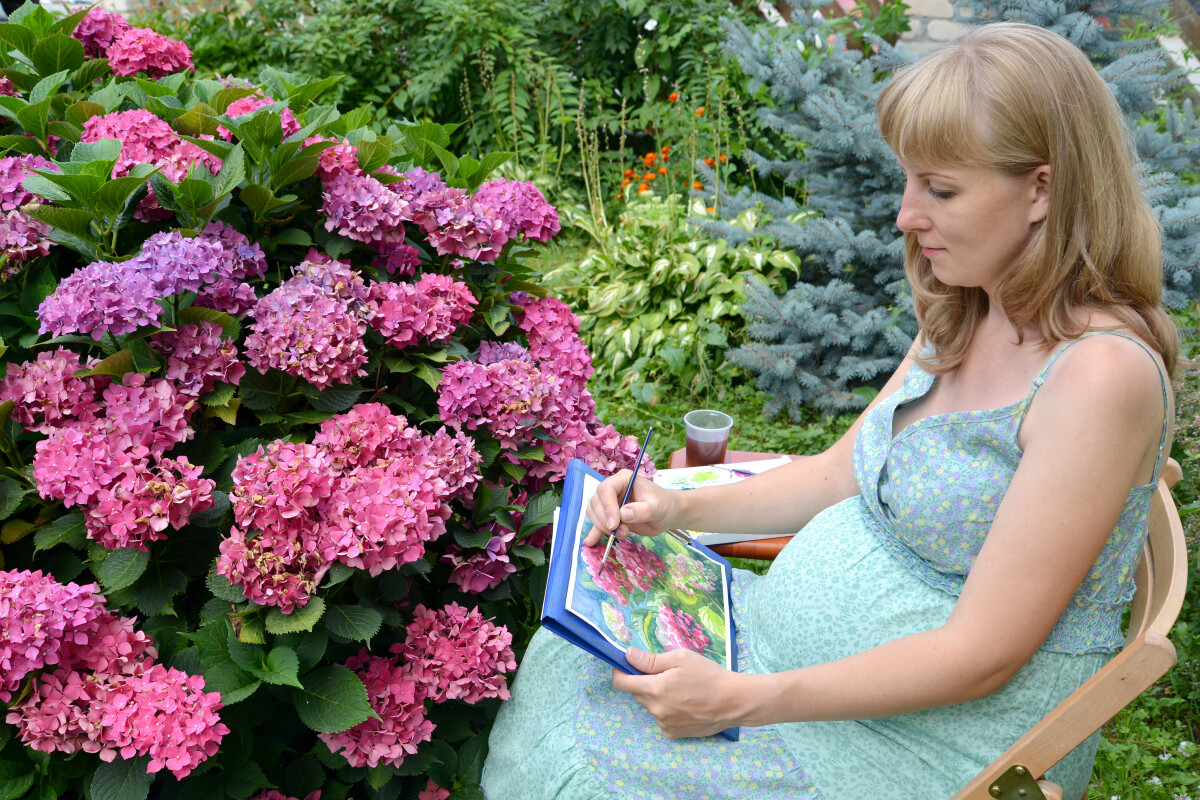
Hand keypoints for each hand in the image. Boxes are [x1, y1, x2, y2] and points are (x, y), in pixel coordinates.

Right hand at [583, 470, 680, 545]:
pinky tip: (591, 542)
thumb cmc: (664, 505)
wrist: (667, 515)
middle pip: (597, 502)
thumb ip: (642, 510)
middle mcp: (614, 489)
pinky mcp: (610, 516)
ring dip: (603, 527)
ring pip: (594, 512)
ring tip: (623, 534)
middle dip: (606, 520)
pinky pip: (597, 523)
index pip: (606, 489)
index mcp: (624, 479)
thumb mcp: (657, 508)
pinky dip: (594, 532)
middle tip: (623, 532)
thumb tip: (623, 514)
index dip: (607, 507)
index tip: (615, 524)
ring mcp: (610, 502)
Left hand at [611, 648, 740, 738]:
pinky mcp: (673, 733)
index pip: (622, 683)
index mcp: (655, 689)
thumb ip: (650, 660)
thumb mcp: (680, 658)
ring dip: (656, 696)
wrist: (733, 701)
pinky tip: (684, 703)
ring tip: (680, 689)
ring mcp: (664, 724)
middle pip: (636, 693)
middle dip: (643, 681)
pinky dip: (666, 710)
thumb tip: (628, 655)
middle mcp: (656, 710)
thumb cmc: (709, 675)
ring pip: (650, 705)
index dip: (620, 671)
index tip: (625, 665)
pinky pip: (661, 718)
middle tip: (663, 673)